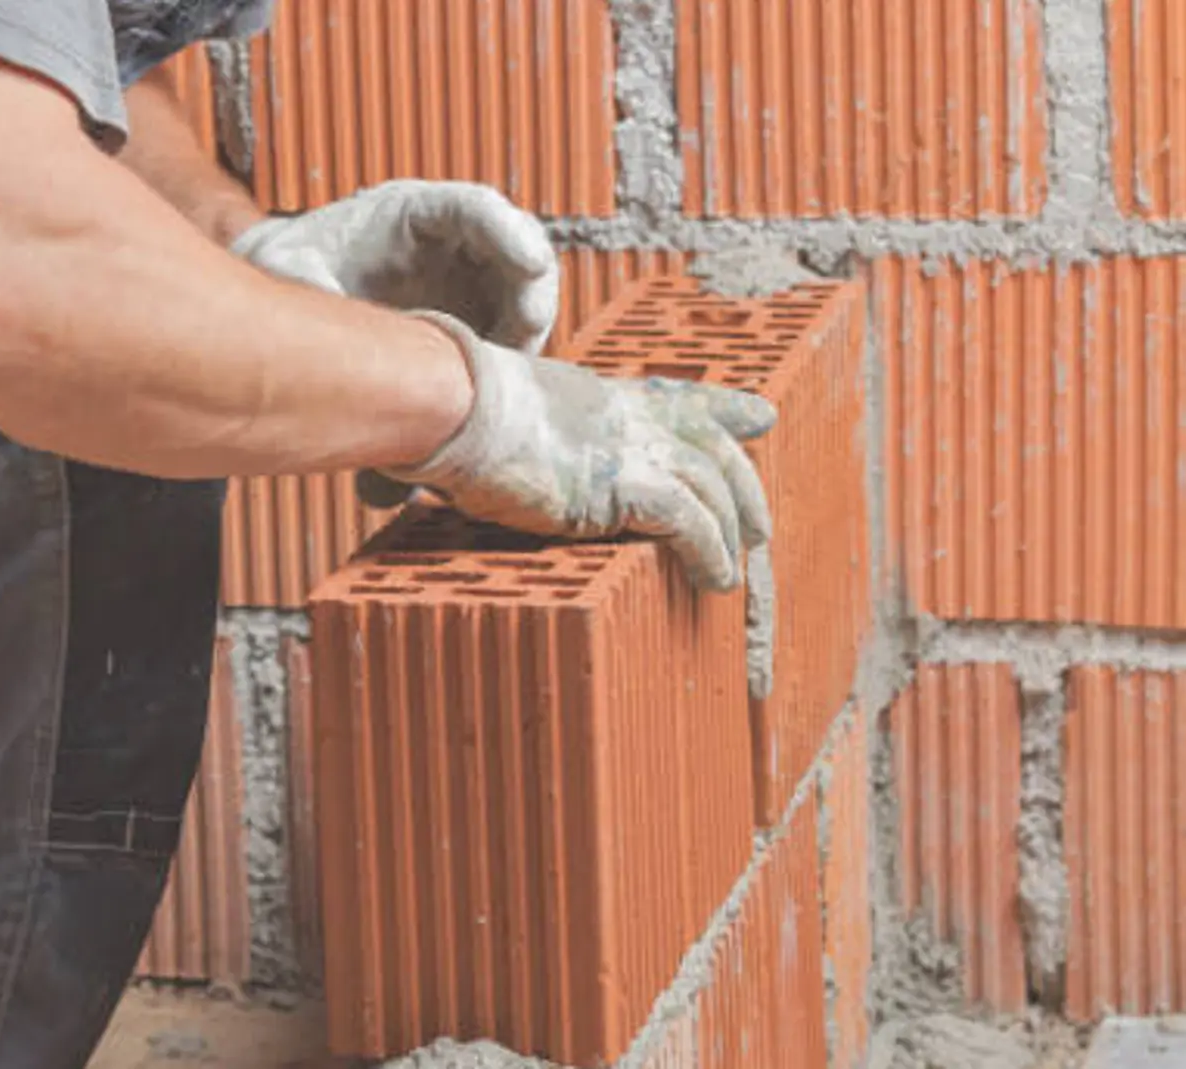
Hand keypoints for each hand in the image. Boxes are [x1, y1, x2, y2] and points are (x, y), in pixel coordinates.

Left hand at [229, 179, 559, 353]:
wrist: (292, 283)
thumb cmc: (294, 264)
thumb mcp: (290, 270)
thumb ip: (308, 284)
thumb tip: (320, 320)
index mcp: (409, 210)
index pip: (474, 208)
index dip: (509, 231)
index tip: (531, 263)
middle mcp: (449, 237)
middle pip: (517, 245)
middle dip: (533, 284)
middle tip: (531, 326)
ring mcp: (467, 274)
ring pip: (523, 288)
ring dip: (529, 323)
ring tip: (510, 361)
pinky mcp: (474, 312)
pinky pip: (512, 326)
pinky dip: (514, 350)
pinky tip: (494, 378)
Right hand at [377, 312, 775, 591]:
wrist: (453, 403)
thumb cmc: (449, 413)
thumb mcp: (491, 421)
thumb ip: (499, 444)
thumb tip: (425, 480)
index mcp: (600, 396)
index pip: (678, 398)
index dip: (725, 409)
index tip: (760, 417)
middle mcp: (626, 417)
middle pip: (711, 446)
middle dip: (743, 487)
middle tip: (759, 527)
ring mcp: (630, 447)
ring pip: (711, 488)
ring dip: (730, 534)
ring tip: (733, 574)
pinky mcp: (625, 485)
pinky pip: (690, 523)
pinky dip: (710, 554)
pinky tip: (714, 581)